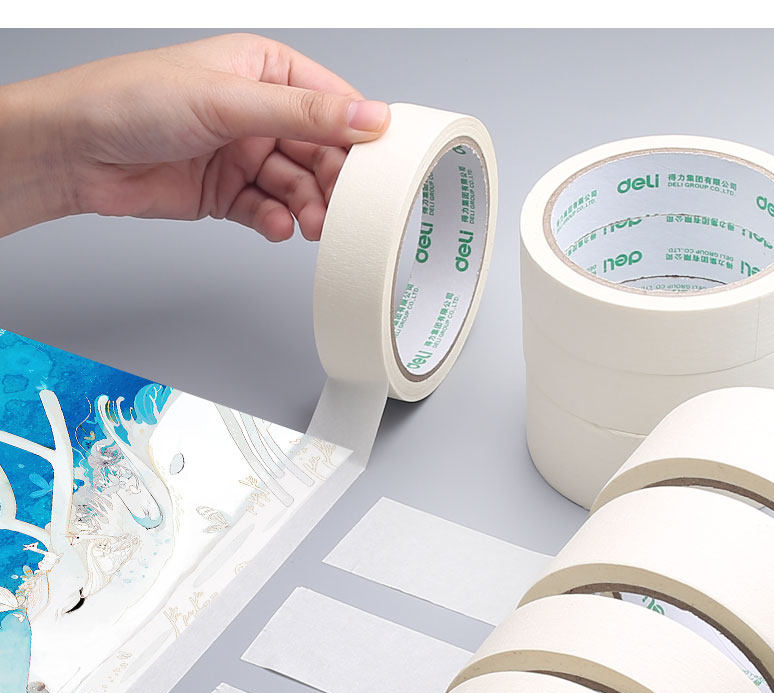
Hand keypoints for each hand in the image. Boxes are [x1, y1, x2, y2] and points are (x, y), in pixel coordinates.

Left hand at [0, 33, 389, 240]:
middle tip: (346, 211)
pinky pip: (267, 211)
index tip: (384, 168)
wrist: (75, 151)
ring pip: (297, 187)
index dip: (360, 135)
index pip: (332, 102)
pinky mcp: (226, 193)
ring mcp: (242, 154)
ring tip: (312, 226)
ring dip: (308, 208)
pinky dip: (275, 222)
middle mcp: (258, 111)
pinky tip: (274, 227)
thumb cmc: (132, 101)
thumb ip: (304, 113)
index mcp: (265, 69)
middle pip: (320, 151)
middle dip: (335, 183)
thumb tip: (368, 116)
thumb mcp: (228, 101)